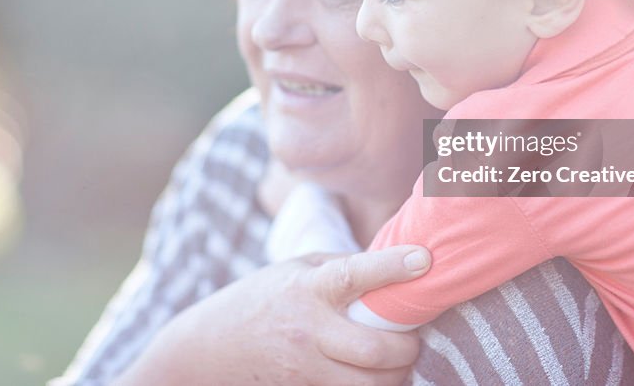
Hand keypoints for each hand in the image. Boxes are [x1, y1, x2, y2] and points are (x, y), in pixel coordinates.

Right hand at [114, 244, 430, 385]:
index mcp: (307, 287)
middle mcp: (308, 330)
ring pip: (372, 385)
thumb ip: (341, 267)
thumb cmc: (260, 298)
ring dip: (397, 375)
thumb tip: (393, 263)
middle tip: (414, 338)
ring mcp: (305, 368)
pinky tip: (377, 376)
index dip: (392, 267)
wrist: (209, 349)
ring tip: (399, 360)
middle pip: (377, 349)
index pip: (354, 275)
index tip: (424, 259)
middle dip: (409, 347)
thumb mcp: (295, 268)